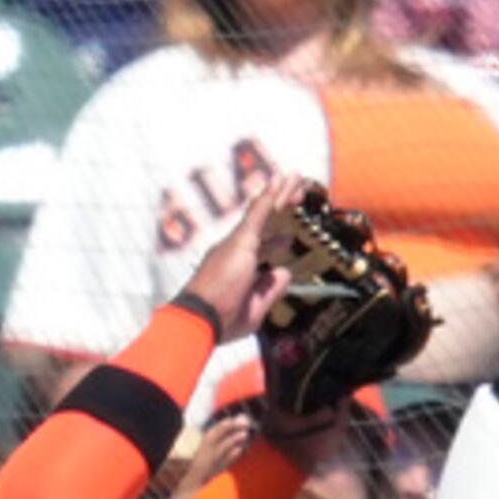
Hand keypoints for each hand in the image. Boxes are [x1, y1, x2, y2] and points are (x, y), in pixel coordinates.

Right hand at [176, 169, 306, 342]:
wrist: (200, 318)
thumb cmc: (220, 320)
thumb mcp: (256, 307)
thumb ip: (270, 289)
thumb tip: (284, 271)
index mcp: (236, 266)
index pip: (261, 248)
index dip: (276, 242)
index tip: (287, 239)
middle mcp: (233, 249)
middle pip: (264, 223)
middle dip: (282, 209)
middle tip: (297, 196)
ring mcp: (236, 243)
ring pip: (265, 212)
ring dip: (282, 194)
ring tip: (297, 178)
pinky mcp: (241, 242)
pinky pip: (259, 213)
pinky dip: (271, 197)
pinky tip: (281, 180)